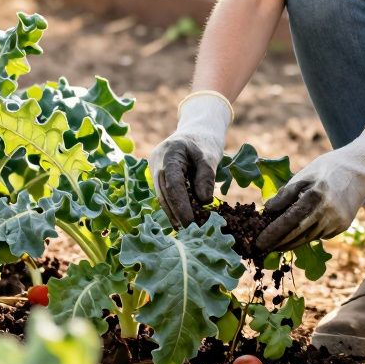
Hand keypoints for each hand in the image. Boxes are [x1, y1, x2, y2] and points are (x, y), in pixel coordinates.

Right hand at [149, 91, 232, 228]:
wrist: (196, 130)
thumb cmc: (205, 143)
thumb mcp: (210, 157)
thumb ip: (206, 177)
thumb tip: (203, 201)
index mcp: (169, 153)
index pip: (173, 184)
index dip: (180, 205)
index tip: (190, 222)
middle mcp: (157, 161)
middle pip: (164, 193)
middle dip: (175, 214)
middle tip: (188, 233)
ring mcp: (154, 169)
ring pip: (162, 196)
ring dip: (173, 213)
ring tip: (185, 231)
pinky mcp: (157, 176)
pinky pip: (164, 194)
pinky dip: (173, 206)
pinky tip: (182, 221)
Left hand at [255, 126, 364, 252]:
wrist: (359, 171)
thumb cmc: (327, 169)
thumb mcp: (305, 175)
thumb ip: (286, 194)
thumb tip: (267, 211)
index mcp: (315, 196)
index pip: (289, 221)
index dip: (272, 234)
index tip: (258, 242)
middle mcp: (327, 212)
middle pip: (297, 235)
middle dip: (278, 244)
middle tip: (262, 248)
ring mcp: (337, 222)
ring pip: (308, 238)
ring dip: (291, 242)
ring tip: (275, 244)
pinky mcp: (342, 227)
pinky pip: (320, 235)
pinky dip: (307, 234)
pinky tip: (299, 232)